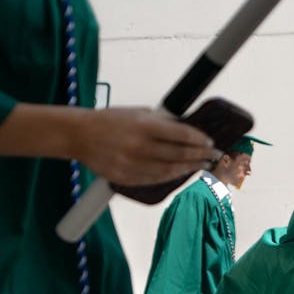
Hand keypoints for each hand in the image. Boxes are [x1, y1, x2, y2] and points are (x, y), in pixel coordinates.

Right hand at [72, 108, 215, 185]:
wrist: (78, 135)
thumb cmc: (111, 119)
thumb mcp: (139, 112)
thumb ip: (162, 122)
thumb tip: (186, 130)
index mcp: (144, 125)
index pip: (181, 134)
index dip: (199, 140)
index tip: (210, 143)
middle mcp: (139, 146)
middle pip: (178, 154)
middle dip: (200, 156)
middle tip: (214, 157)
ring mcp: (130, 164)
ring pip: (168, 170)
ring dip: (188, 168)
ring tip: (201, 166)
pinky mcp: (123, 178)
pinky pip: (152, 180)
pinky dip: (169, 177)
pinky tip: (180, 173)